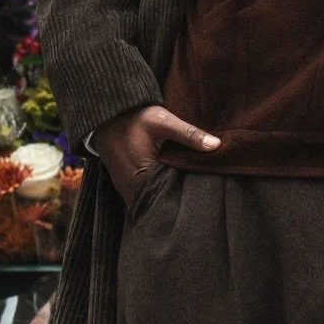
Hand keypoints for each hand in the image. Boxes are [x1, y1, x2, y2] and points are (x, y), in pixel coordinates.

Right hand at [93, 103, 218, 207]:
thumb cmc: (134, 118)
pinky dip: (160, 194)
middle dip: (182, 201)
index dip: (190, 197)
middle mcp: (133, 190)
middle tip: (206, 198)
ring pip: (155, 203)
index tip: (208, 196)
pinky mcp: (127, 188)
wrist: (106, 117)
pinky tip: (175, 187)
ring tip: (193, 195)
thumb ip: (188, 134)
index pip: (172, 198)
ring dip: (171, 198)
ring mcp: (128, 192)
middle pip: (163, 205)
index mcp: (143, 177)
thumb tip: (216, 145)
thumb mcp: (162, 120)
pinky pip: (147, 197)